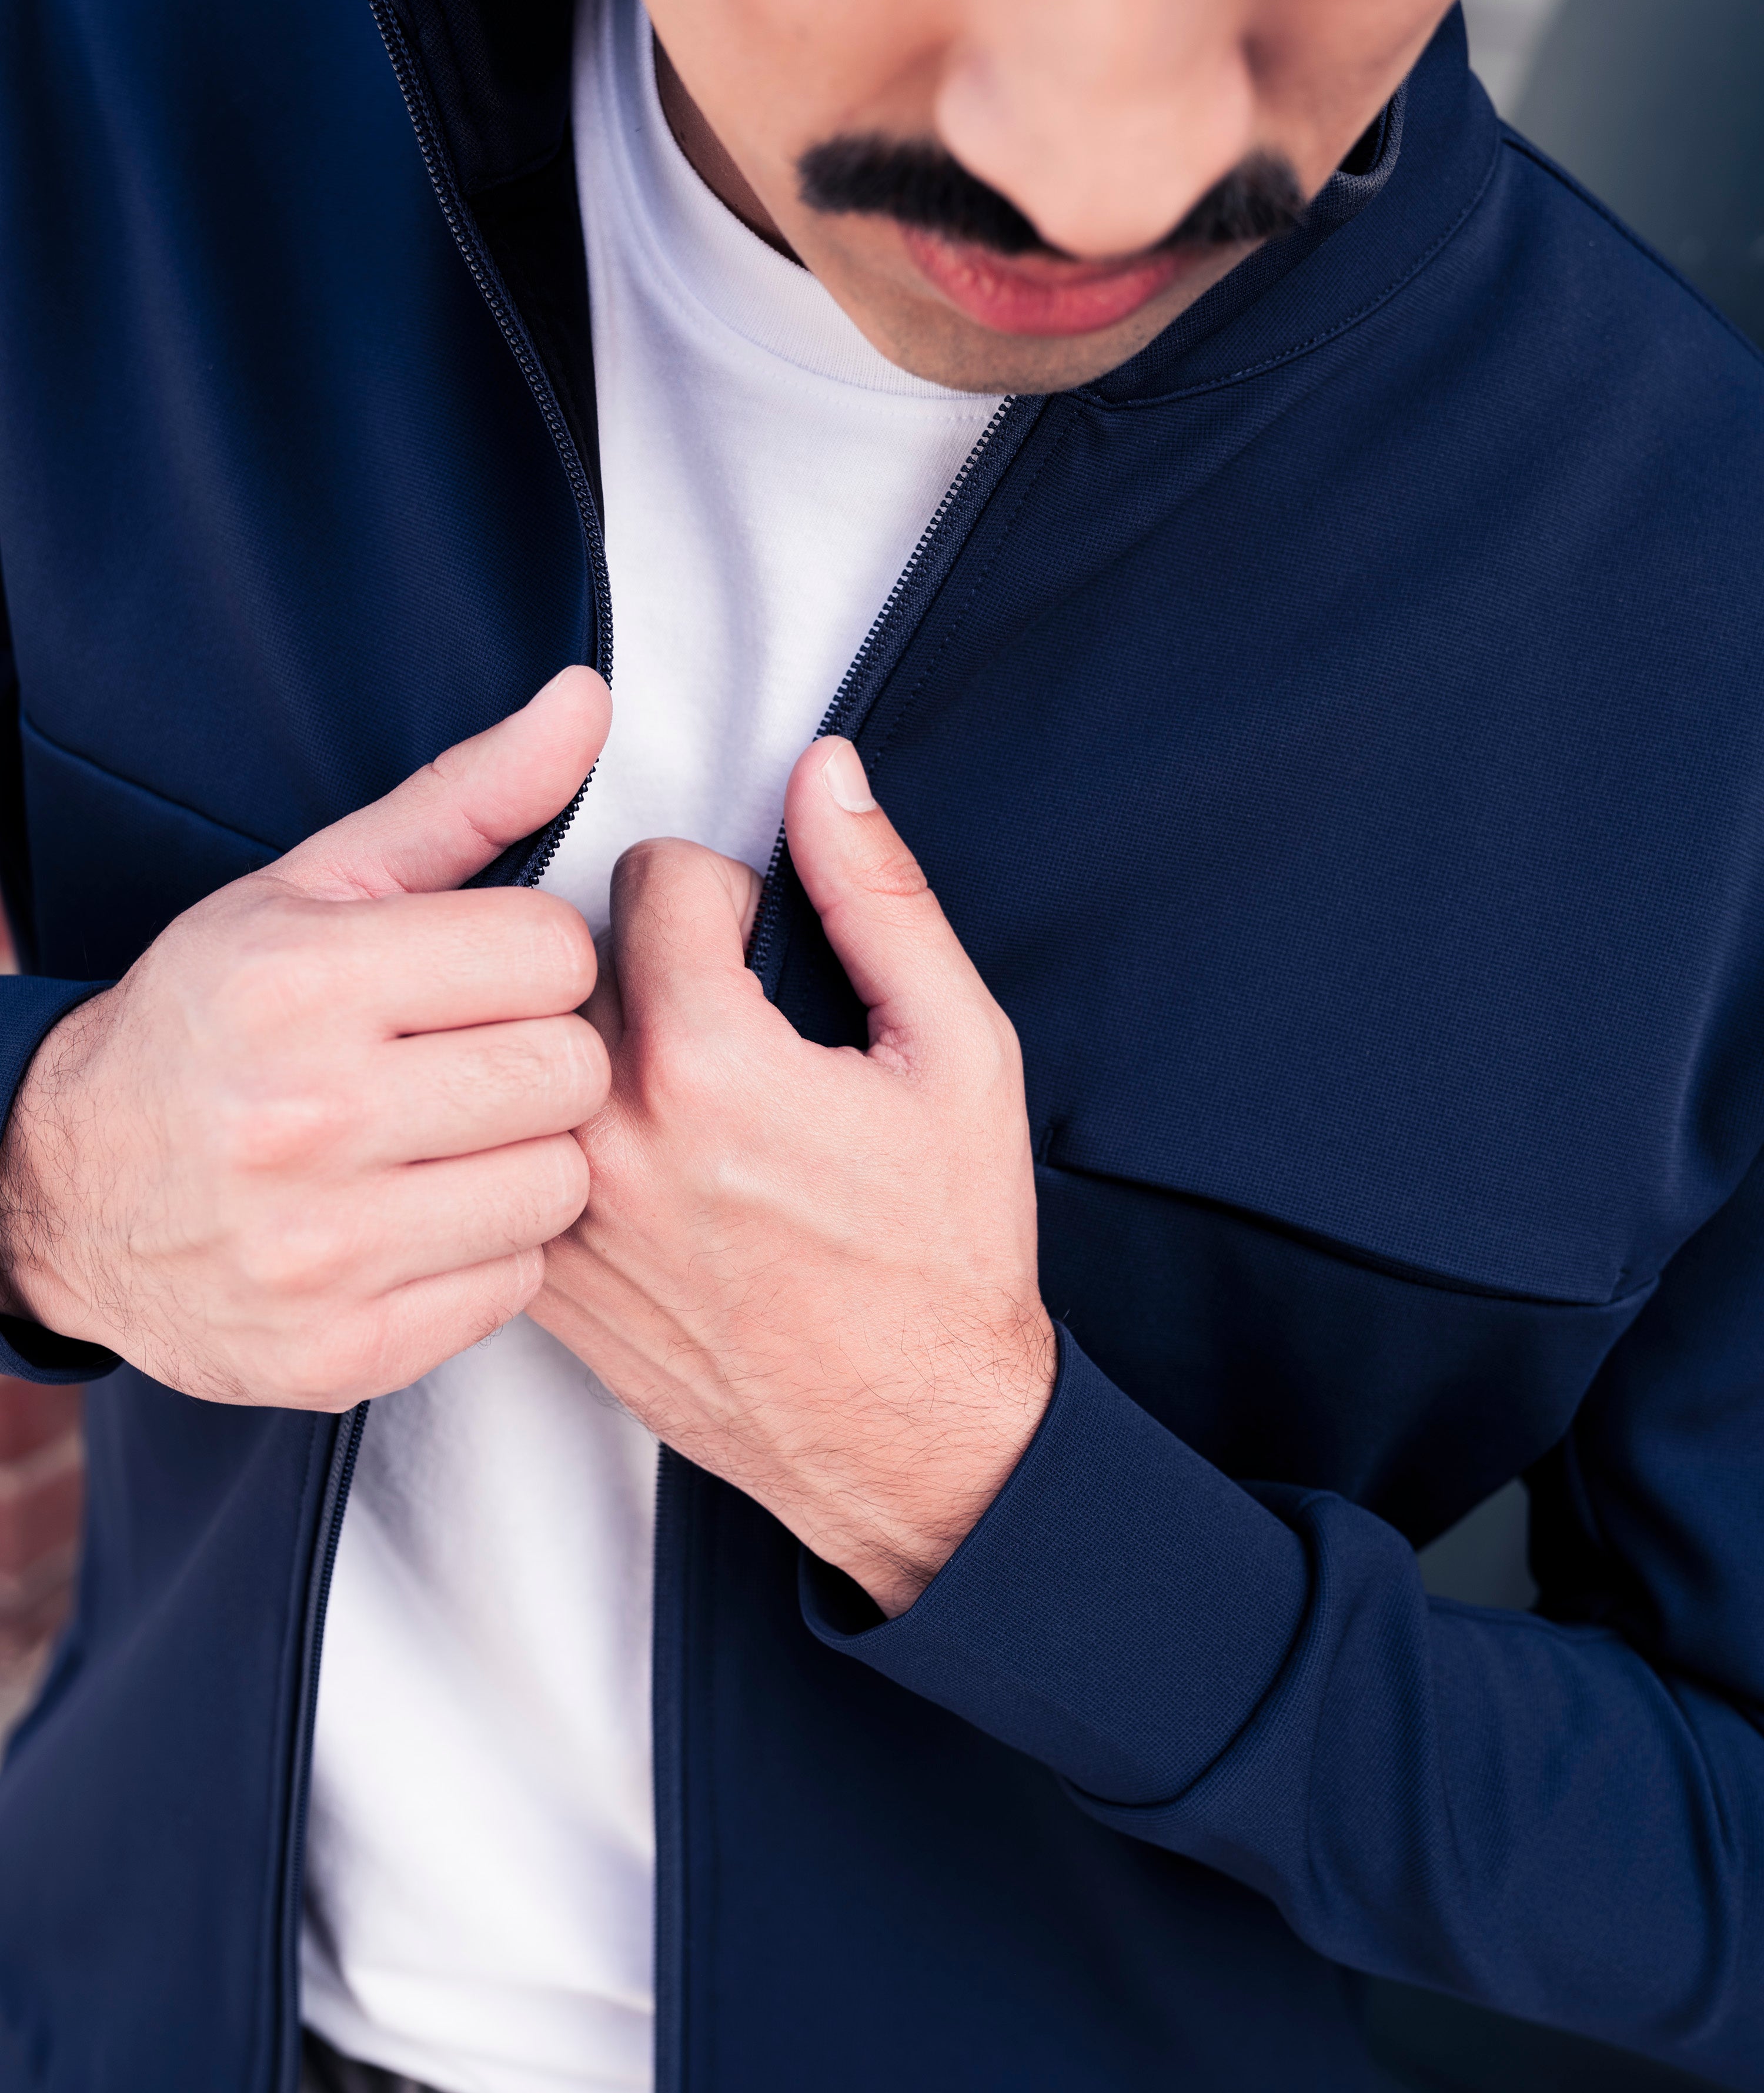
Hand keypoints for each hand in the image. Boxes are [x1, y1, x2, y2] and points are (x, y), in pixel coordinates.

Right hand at [0, 670, 611, 1409]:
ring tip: (451, 1139)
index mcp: (302, 980)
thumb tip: (588, 701)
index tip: (477, 978)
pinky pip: (514, 1285)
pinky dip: (488, 1251)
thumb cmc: (218, 1019)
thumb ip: (469, 797)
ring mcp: (319, 1249)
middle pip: (570, 1068)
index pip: (551, 949)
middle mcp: (304, 1116)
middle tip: (470, 1061)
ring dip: (527, 1158)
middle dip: (539, 1056)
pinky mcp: (338, 1352)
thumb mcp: (319, 885)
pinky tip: (422, 1218)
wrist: (69, 1190)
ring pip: (561, 1184)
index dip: (533, 959)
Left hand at [534, 738, 1055, 1616]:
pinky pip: (519, 1147)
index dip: (723, 891)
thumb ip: (881, 896)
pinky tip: (655, 1162)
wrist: (912, 1438)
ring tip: (691, 1086)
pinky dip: (573, 1129)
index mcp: (709, 1063)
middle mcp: (611, 1136)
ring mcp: (565, 1214)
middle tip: (727, 1011)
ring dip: (603, 1040)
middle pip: (576, 952)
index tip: (760, 942)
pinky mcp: (546, 1280)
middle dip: (651, 953)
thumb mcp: (959, 1052)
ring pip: (535, 1049)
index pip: (649, 875)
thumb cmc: (946, 1251)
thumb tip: (824, 774)